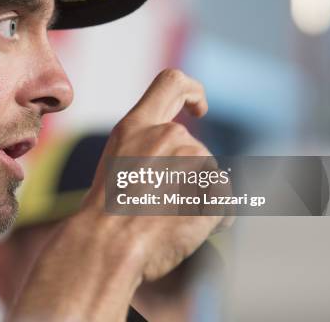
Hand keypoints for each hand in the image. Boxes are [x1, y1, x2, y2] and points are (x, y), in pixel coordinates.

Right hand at [81, 68, 225, 281]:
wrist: (106, 247)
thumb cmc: (104, 216)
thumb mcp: (115, 165)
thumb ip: (146, 151)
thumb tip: (180, 161)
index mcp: (137, 126)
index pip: (172, 82)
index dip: (193, 91)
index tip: (199, 109)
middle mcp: (167, 136)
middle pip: (197, 147)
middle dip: (190, 175)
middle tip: (165, 206)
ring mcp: (191, 160)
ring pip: (211, 175)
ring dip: (200, 198)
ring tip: (171, 222)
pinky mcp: (212, 189)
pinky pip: (225, 201)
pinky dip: (215, 218)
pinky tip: (193, 231)